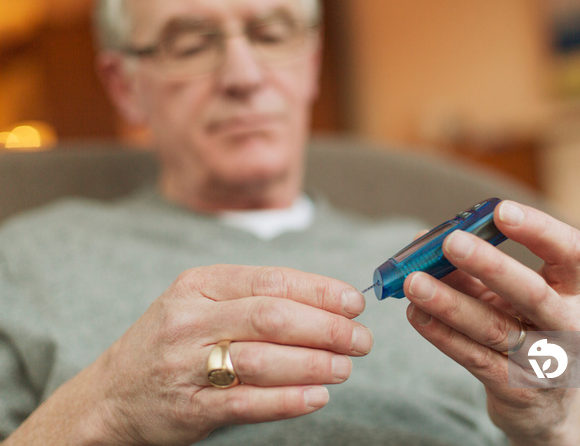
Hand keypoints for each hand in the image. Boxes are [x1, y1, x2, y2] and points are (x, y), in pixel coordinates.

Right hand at [9, 266, 370, 444]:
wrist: (110, 396)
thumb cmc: (171, 343)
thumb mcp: (200, 304)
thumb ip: (254, 299)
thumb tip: (328, 304)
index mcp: (198, 284)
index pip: (272, 280)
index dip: (320, 291)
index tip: (354, 302)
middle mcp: (189, 320)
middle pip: (272, 317)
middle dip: (326, 328)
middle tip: (360, 340)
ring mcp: (185, 364)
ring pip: (263, 359)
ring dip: (314, 364)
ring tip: (345, 368)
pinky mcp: (188, 408)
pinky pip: (247, 402)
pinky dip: (288, 400)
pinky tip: (317, 397)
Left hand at [404, 201, 579, 444]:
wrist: (544, 405)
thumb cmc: (523, 332)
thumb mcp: (509, 298)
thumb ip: (474, 271)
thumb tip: (424, 242)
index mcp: (571, 290)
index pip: (569, 251)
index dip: (539, 228)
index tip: (501, 210)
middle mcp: (566, 325)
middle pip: (532, 293)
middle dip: (490, 265)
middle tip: (451, 242)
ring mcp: (543, 362)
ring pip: (494, 328)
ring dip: (449, 302)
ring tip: (414, 282)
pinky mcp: (514, 388)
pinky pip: (473, 357)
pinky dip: (441, 334)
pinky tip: (416, 315)